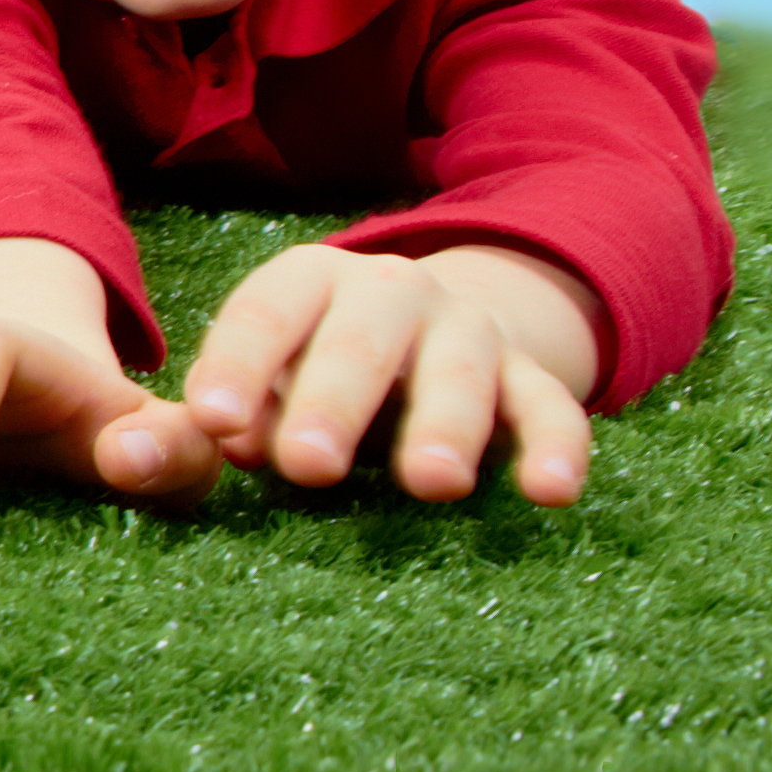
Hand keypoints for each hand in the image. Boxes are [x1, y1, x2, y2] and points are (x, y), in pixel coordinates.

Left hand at [178, 243, 594, 505]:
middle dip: (333, 404)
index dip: (238, 366)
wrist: (431, 332)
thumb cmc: (317, 368)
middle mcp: (390, 290)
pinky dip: (556, 448)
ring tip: (431, 484)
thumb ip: (244, 408)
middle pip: (359, 343)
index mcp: (309, 279)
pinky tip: (550, 492)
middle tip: (308, 466)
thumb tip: (230, 444)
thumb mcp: (273, 375)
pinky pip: (551, 407)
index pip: (265, 314)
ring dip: (443, 427)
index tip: (215, 423)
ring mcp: (467, 328)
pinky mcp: (529, 373)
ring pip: (457, 374)